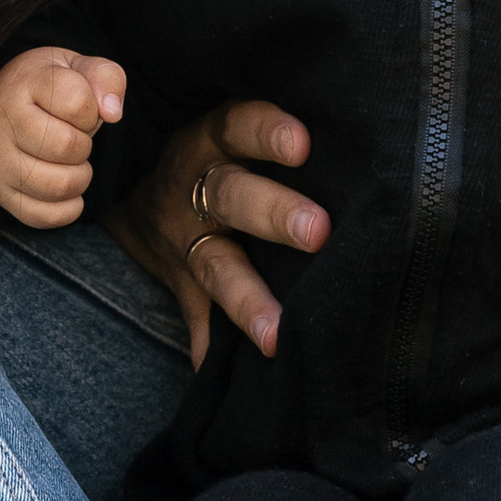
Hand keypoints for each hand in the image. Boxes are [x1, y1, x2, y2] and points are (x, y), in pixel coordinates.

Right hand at [0, 47, 126, 229]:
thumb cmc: (44, 89)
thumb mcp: (75, 68)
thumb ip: (105, 78)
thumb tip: (113, 113)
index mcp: (22, 83)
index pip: (78, 103)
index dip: (92, 109)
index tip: (79, 108)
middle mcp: (1, 122)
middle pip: (68, 147)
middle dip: (85, 145)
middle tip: (74, 137)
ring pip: (59, 186)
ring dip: (80, 177)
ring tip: (71, 162)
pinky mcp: (0, 195)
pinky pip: (45, 217)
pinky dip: (68, 207)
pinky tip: (65, 186)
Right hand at [110, 101, 328, 367]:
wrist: (135, 199)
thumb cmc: (215, 158)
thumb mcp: (228, 135)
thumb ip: (272, 137)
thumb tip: (365, 137)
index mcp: (212, 143)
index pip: (238, 127)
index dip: (267, 134)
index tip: (303, 145)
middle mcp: (195, 189)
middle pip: (231, 196)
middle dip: (273, 214)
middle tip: (317, 233)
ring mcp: (186, 241)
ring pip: (216, 266)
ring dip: (246, 300)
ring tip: (274, 334)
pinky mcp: (182, 286)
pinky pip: (196, 318)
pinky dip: (208, 347)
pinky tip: (220, 373)